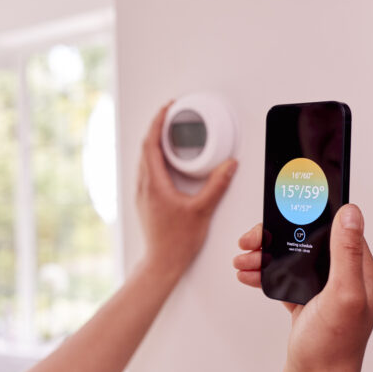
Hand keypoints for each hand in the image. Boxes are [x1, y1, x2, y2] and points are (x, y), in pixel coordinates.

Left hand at [137, 102, 236, 281]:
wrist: (162, 262)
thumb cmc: (177, 241)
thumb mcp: (202, 210)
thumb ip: (217, 185)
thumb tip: (229, 165)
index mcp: (154, 184)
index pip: (150, 144)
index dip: (158, 122)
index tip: (167, 109)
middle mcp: (144, 186)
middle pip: (145, 148)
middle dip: (157, 128)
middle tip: (170, 115)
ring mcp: (142, 194)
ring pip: (144, 159)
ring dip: (154, 143)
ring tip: (169, 133)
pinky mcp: (145, 201)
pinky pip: (147, 170)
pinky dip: (155, 158)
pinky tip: (167, 161)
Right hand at [233, 205, 372, 371]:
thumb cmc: (333, 348)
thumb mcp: (341, 294)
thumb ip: (346, 252)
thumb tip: (351, 212)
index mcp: (359, 272)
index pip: (336, 229)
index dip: (309, 217)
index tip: (285, 211)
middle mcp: (344, 279)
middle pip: (307, 241)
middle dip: (277, 238)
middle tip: (252, 240)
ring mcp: (324, 292)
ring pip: (292, 260)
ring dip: (265, 256)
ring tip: (243, 260)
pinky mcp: (307, 304)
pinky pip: (283, 279)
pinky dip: (264, 274)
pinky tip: (248, 275)